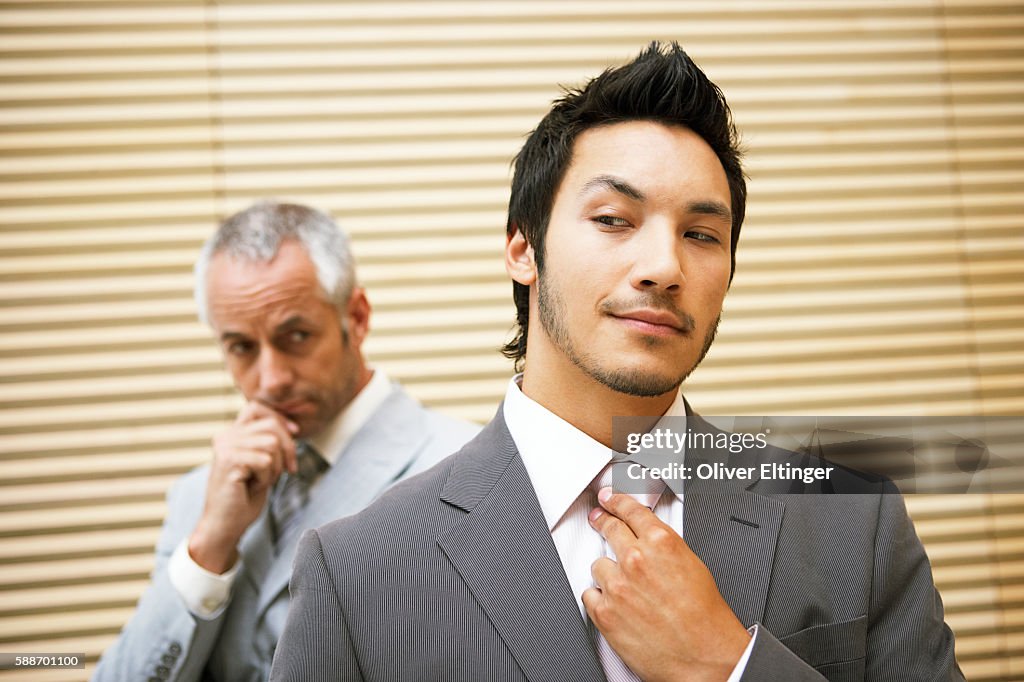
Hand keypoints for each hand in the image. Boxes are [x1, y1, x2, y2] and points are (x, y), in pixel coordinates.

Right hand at [188, 401, 298, 572]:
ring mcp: (225, 448)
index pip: (257, 408)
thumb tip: (292, 427)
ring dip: (275, 467)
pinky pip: (265, 460)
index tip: (295, 433)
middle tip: (286, 470)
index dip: (279, 419)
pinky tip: (253, 487)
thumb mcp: (261, 463)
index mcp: (231, 434)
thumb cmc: (245, 497)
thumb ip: (268, 442)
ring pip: (271, 443)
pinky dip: (267, 477)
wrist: (225, 525)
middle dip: (287, 448)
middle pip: (271, 425)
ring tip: (261, 481)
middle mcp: (225, 436)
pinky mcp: (228, 462)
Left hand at [582, 488, 750, 681]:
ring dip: (608, 572)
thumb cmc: (705, 619)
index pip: (631, 510)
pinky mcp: (605, 613)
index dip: (616, 501)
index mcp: (662, 544)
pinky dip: (600, 598)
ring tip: (625, 586)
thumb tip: (650, 541)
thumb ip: (665, 548)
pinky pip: (590, 594)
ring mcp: (617, 586)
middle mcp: (636, 560)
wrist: (704, 658)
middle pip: (609, 528)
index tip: (608, 498)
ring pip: (598, 565)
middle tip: (599, 519)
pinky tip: (616, 604)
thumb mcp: (693, 566)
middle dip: (603, 521)